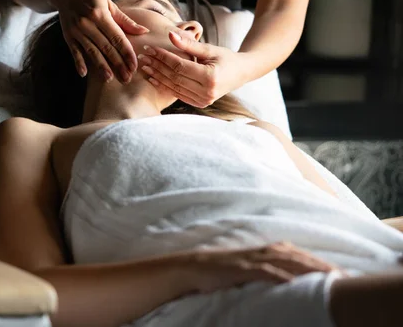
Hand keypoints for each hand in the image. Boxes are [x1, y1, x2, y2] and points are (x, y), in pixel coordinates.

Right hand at [55, 0, 148, 82]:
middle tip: (126, 78)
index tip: (134, 66)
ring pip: (91, 52)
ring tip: (109, 79)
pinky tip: (84, 74)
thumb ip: (125, 20)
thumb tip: (144, 31)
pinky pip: (74, 51)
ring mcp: (76, 31)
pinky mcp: (68, 35)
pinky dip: (78, 62)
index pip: (117, 38)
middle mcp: (88, 23)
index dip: (126, 53)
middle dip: (117, 64)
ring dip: (101, 66)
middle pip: (106, 48)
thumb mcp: (109, 3)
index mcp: (100, 14)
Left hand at [138, 29, 249, 107]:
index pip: (180, 66)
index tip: (150, 48)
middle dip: (157, 66)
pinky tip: (153, 78)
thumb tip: (169, 34)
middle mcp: (207, 92)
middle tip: (142, 57)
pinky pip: (178, 94)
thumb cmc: (226, 58)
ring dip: (157, 77)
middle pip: (174, 77)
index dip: (163, 57)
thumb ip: (189, 44)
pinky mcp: (200, 104)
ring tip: (145, 67)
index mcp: (211, 77)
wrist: (241, 73)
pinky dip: (165, 86)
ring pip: (174, 87)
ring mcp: (203, 100)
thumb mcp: (209, 49)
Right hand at [186, 242, 344, 293]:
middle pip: (297, 256)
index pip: (297, 254)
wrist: (191, 268)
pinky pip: (265, 272)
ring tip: (329, 277)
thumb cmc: (218, 271)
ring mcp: (251, 258)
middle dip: (321, 265)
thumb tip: (284, 282)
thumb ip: (264, 272)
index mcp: (263, 251)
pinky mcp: (240, 268)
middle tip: (344, 276)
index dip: (318, 262)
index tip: (338, 272)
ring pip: (286, 260)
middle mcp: (261, 251)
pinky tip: (295, 283)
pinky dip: (281, 276)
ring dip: (309, 268)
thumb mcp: (245, 270)